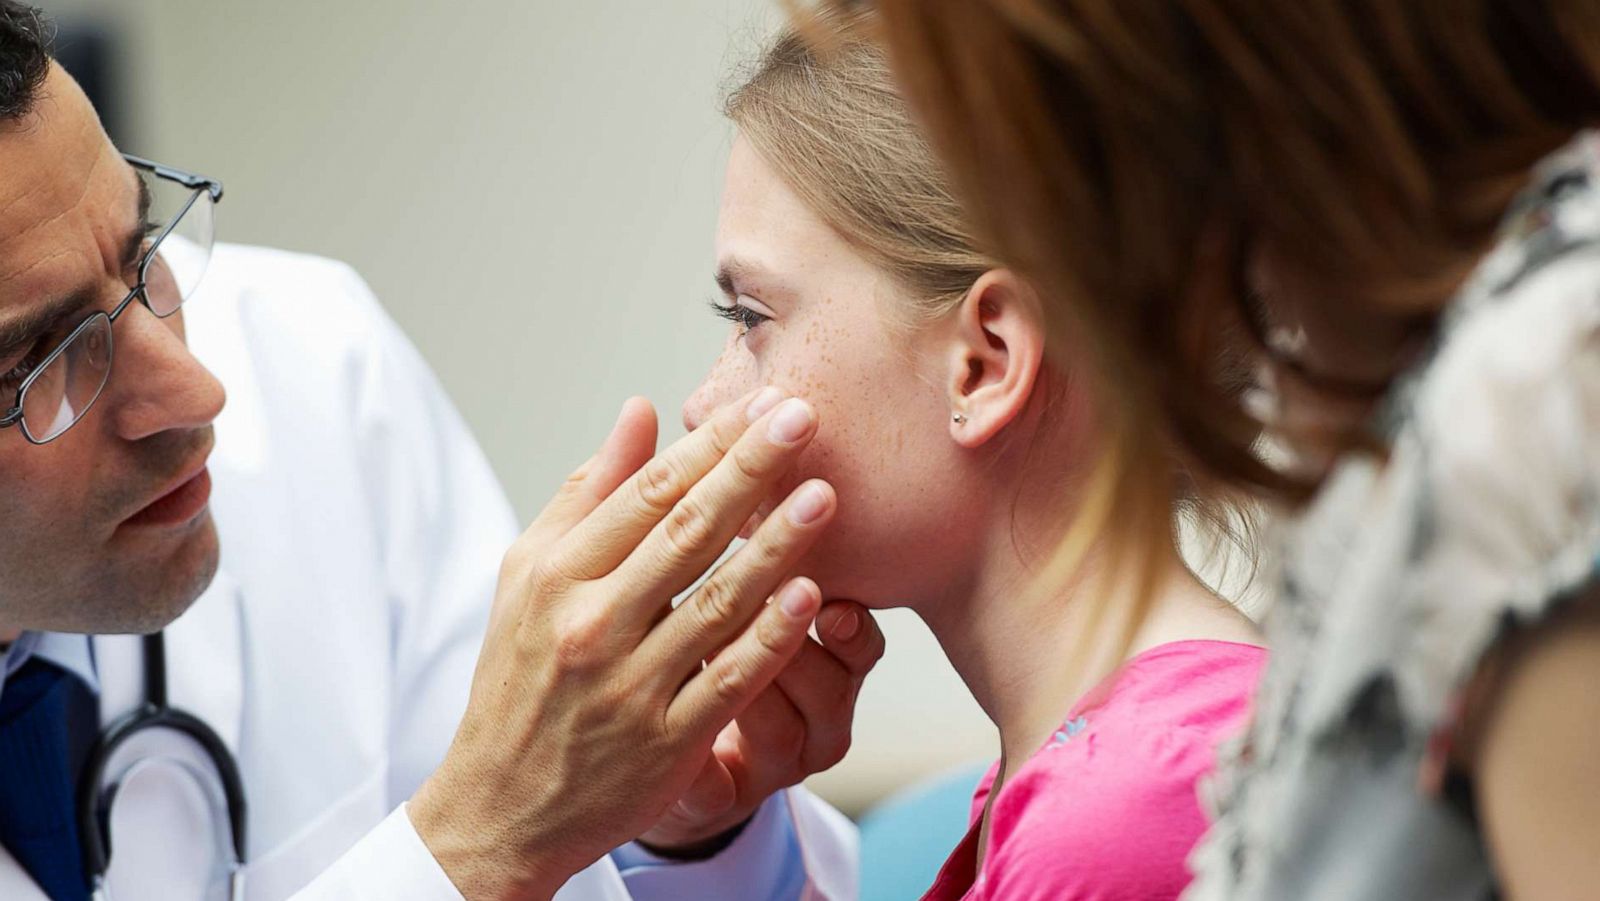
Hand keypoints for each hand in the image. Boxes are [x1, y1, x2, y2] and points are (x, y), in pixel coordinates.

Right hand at [409, 388, 837, 900]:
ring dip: (775, 545)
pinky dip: (769, 638)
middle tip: (804, 419)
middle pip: (686, 533)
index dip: (711, 445)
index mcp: (556, 575)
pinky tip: (809, 595)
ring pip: (717, 602)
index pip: (646, 494)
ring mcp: (630, 686)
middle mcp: (591, 625)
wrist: (502, 805)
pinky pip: (729, 681)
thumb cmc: (523, 674)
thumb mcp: (529, 575)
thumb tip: (641, 410)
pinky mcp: (667, 744)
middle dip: (751, 471)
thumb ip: (589, 492)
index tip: (763, 405)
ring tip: (824, 497)